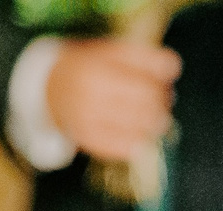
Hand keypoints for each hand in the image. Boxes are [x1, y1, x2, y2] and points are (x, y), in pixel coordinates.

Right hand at [45, 37, 179, 161]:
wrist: (50, 87)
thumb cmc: (89, 67)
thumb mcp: (111, 51)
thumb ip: (142, 57)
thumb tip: (172, 67)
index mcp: (98, 67)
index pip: (145, 77)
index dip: (163, 80)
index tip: (167, 80)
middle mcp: (91, 94)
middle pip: (144, 102)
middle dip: (161, 103)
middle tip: (165, 102)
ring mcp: (87, 119)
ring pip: (136, 127)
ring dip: (154, 125)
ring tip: (156, 120)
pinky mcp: (86, 140)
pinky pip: (120, 147)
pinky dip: (136, 144)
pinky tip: (141, 138)